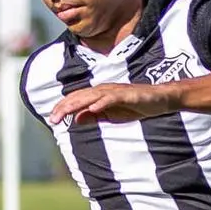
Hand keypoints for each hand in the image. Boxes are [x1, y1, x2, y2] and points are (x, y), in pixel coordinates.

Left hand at [49, 83, 179, 126]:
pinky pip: (112, 98)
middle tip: (52, 119)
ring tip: (64, 113)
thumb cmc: (134, 106)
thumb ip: (94, 117)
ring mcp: (115, 91)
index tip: (52, 119)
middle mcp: (104, 90)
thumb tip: (76, 119)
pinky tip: (92, 109)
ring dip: (77, 105)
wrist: (159, 100)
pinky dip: (101, 103)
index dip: (63, 108)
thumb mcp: (111, 116)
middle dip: (64, 107)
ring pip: (91, 96)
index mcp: (99, 95)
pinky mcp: (127, 95)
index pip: (77, 100)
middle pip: (80, 97)